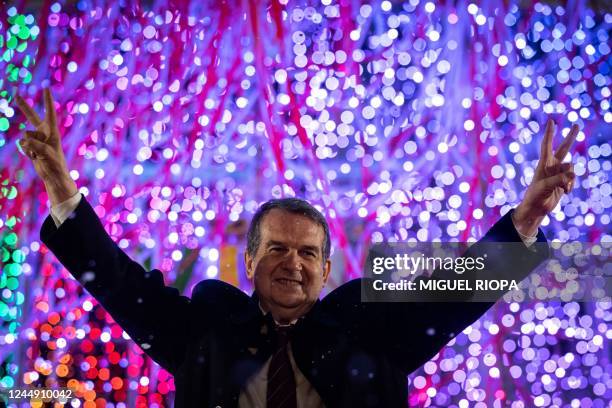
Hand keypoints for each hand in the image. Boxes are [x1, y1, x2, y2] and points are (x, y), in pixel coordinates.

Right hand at [16, 88, 76, 204]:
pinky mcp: (31, 146)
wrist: (53, 175)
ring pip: (24, 137)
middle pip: (32, 116)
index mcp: (52, 131)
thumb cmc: (55, 164)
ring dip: (29, 147)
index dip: (47, 100)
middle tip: (16, 95)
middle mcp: (44, 133)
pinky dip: (27, 151)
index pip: (49, 112)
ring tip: (38, 155)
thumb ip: (35, 145)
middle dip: (24, 106)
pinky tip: (34, 157)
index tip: (46, 87)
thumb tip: (24, 140)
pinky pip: (23, 145)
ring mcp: (37, 139)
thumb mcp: (46, 154)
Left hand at [513, 119, 578, 236]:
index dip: (550, 134)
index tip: (551, 122)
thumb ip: (559, 179)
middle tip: (576, 125)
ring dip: (569, 179)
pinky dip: (570, 186)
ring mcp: (559, 173)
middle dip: (570, 137)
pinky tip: (564, 192)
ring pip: (572, 169)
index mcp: (543, 164)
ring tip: (561, 187)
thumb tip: (573, 174)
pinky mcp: (564, 181)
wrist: (536, 208)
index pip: (547, 145)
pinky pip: (573, 180)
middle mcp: (552, 166)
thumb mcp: (545, 186)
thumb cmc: (535, 195)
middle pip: (563, 148)